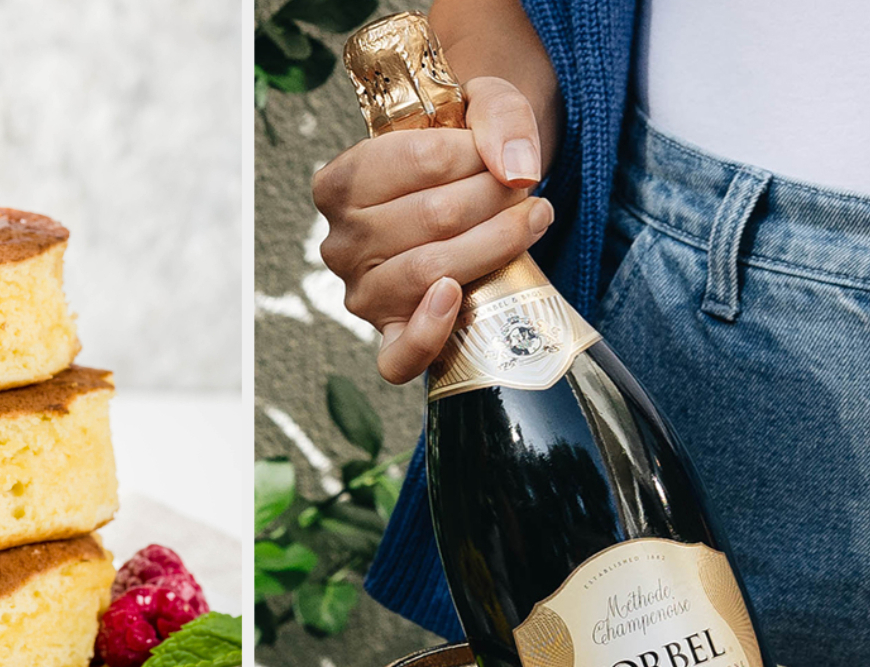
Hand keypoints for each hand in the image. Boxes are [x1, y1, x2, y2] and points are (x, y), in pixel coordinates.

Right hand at [312, 77, 553, 383]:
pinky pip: (398, 356)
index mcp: (340, 183)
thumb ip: (500, 116)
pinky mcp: (389, 336)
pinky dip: (428, 333)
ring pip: (430, 272)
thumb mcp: (476, 107)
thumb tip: (516, 171)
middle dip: (496, 198)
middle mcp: (339, 242)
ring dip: (495, 245)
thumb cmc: (459, 157)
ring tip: (529, 222)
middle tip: (525, 192)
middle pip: (433, 216)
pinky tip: (456, 298)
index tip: (504, 156)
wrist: (458, 204)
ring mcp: (362, 294)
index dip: (478, 155)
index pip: (421, 160)